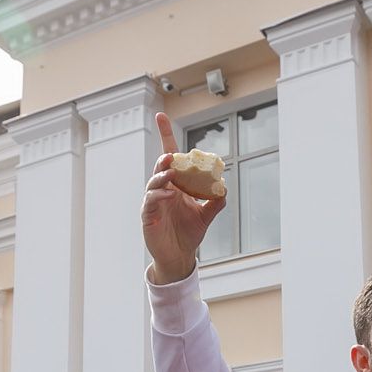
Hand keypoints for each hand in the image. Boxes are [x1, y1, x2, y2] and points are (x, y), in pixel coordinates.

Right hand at [143, 112, 226, 282]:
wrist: (179, 256)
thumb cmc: (189, 233)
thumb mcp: (206, 216)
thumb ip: (216, 202)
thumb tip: (224, 188)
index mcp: (176, 184)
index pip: (169, 156)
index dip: (165, 135)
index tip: (160, 116)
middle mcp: (162, 189)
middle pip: (160, 167)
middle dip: (165, 159)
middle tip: (172, 156)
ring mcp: (153, 202)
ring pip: (153, 183)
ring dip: (162, 177)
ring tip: (171, 175)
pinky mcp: (148, 216)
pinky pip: (151, 202)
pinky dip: (159, 196)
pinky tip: (169, 195)